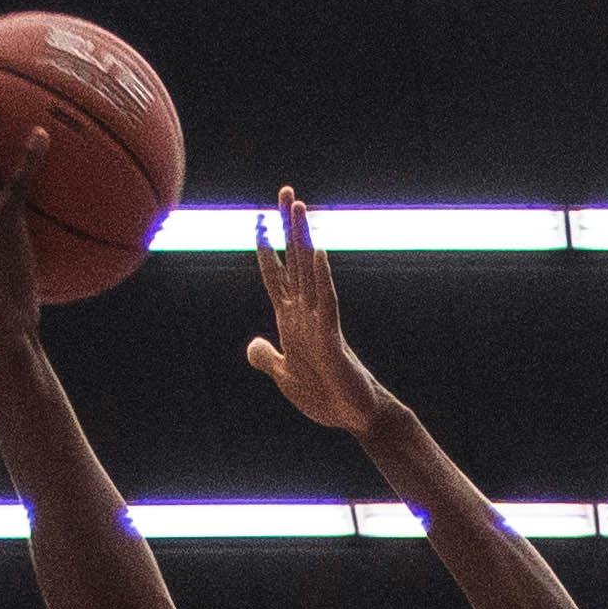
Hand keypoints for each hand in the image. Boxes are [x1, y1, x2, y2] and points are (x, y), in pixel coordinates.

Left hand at [245, 191, 399, 434]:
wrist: (354, 417)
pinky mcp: (331, 337)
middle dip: (288, 226)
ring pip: (309, 270)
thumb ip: (267, 358)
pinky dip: (320, 275)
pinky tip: (316, 251)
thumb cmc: (325, 396)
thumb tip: (253, 345)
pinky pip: (326, 300)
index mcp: (291, 319)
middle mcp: (305, 312)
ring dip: (303, 238)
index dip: (265, 248)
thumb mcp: (284, 375)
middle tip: (286, 191)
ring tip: (300, 207)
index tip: (256, 220)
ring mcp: (319, 321)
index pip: (276, 275)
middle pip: (294, 260)